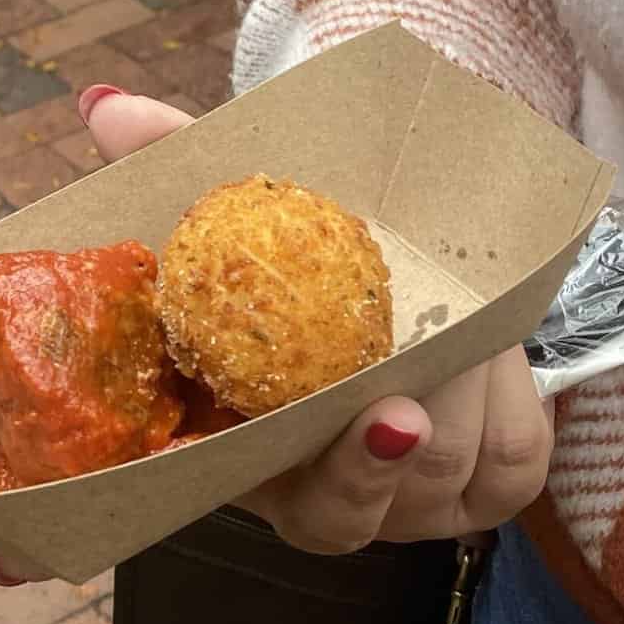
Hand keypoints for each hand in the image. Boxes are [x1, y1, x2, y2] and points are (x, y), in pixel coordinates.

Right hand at [0, 89, 550, 584]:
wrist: (386, 284)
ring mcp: (422, 507)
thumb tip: (108, 109)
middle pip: (384, 495)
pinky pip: (515, 458)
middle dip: (403, 428)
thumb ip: (176, 177)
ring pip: (452, 467)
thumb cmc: (296, 275)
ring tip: (460, 315)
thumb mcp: (238, 229)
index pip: (310, 513)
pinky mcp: (494, 490)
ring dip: (461, 388)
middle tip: (421, 360)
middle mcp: (347, 507)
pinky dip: (511, 396)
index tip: (381, 421)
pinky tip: (494, 345)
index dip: (342, 477)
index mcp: (272, 478)